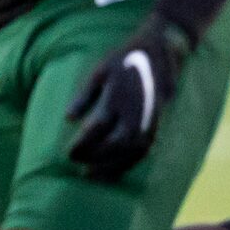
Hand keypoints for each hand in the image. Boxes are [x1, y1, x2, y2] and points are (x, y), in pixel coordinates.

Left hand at [64, 19, 190, 178]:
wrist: (161, 54)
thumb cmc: (123, 61)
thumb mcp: (99, 72)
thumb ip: (84, 96)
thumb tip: (68, 119)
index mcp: (118, 97)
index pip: (97, 128)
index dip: (82, 144)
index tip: (68, 153)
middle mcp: (136, 111)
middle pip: (115, 143)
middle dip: (94, 157)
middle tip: (75, 163)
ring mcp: (149, 120)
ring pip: (131, 151)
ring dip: (111, 166)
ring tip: (90, 175)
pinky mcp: (157, 124)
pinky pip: (143, 150)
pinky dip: (128, 164)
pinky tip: (112, 171)